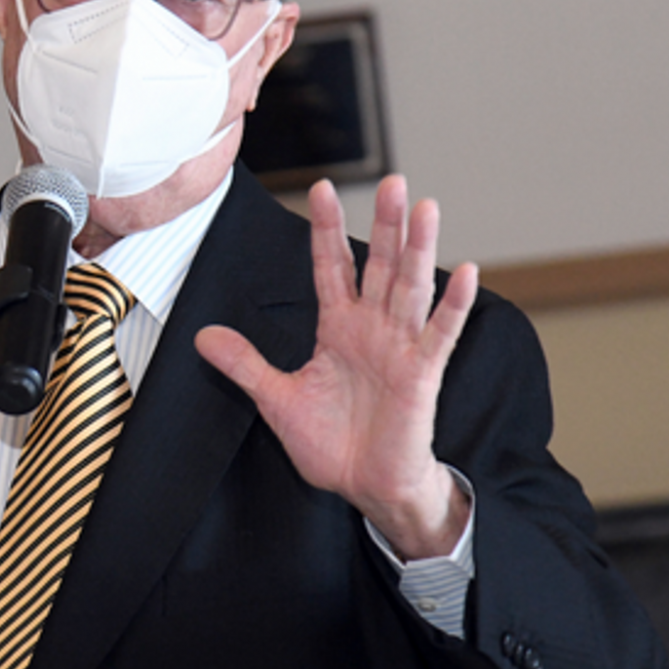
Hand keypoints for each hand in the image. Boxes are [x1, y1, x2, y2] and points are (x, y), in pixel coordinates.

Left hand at [195, 175, 477, 558]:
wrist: (365, 487)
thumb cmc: (331, 444)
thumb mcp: (276, 400)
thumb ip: (246, 364)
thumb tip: (202, 336)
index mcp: (338, 329)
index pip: (331, 267)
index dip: (326, 230)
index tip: (321, 188)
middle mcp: (372, 329)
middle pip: (379, 265)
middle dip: (384, 224)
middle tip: (392, 180)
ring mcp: (400, 348)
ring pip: (410, 288)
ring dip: (418, 249)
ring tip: (425, 207)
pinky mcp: (422, 375)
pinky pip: (440, 335)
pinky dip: (453, 305)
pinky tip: (466, 271)